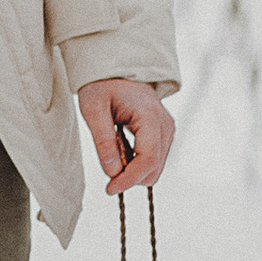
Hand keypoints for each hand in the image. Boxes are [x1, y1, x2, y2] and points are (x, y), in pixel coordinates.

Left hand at [77, 76, 175, 195]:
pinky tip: (122, 148)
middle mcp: (165, 125)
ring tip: (114, 148)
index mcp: (150, 116)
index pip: (147, 159)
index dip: (129, 179)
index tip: (109, 189)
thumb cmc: (104, 86)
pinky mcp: (164, 135)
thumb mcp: (93, 109)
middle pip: (154, 168)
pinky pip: (153, 160)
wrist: (118, 71)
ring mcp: (168, 130)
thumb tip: (112, 172)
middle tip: (107, 162)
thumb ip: (103, 141)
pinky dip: (136, 163)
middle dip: (129, 176)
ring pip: (155, 168)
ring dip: (132, 169)